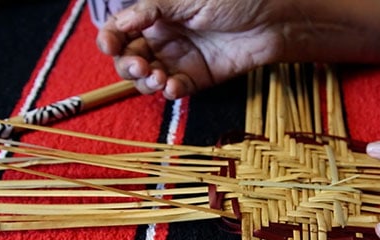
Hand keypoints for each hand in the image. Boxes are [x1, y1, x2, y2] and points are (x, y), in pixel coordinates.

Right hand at [96, 0, 288, 98]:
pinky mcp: (196, 79)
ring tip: (157, 77)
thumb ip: (152, 10)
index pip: (122, 30)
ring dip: (146, 82)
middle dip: (128, 65)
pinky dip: (168, 90)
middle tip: (140, 66)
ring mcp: (179, 60)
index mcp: (156, 15)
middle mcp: (164, 38)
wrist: (271, 20)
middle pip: (129, 59)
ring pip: (148, 79)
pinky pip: (173, 89)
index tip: (108, 45)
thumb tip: (120, 20)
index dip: (110, 39)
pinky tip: (171, 86)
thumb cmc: (233, 0)